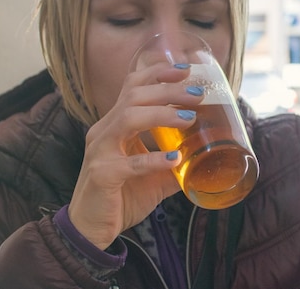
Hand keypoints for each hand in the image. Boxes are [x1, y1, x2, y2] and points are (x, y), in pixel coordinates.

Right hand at [67, 64, 202, 249]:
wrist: (92, 229)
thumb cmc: (122, 196)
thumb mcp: (153, 175)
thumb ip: (175, 162)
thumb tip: (207, 157)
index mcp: (115, 125)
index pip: (132, 86)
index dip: (157, 73)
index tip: (185, 69)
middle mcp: (104, 131)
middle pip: (134, 96)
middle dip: (168, 90)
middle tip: (197, 94)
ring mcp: (100, 151)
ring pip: (128, 118)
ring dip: (161, 115)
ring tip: (189, 118)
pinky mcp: (102, 174)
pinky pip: (129, 163)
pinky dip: (153, 160)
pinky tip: (175, 160)